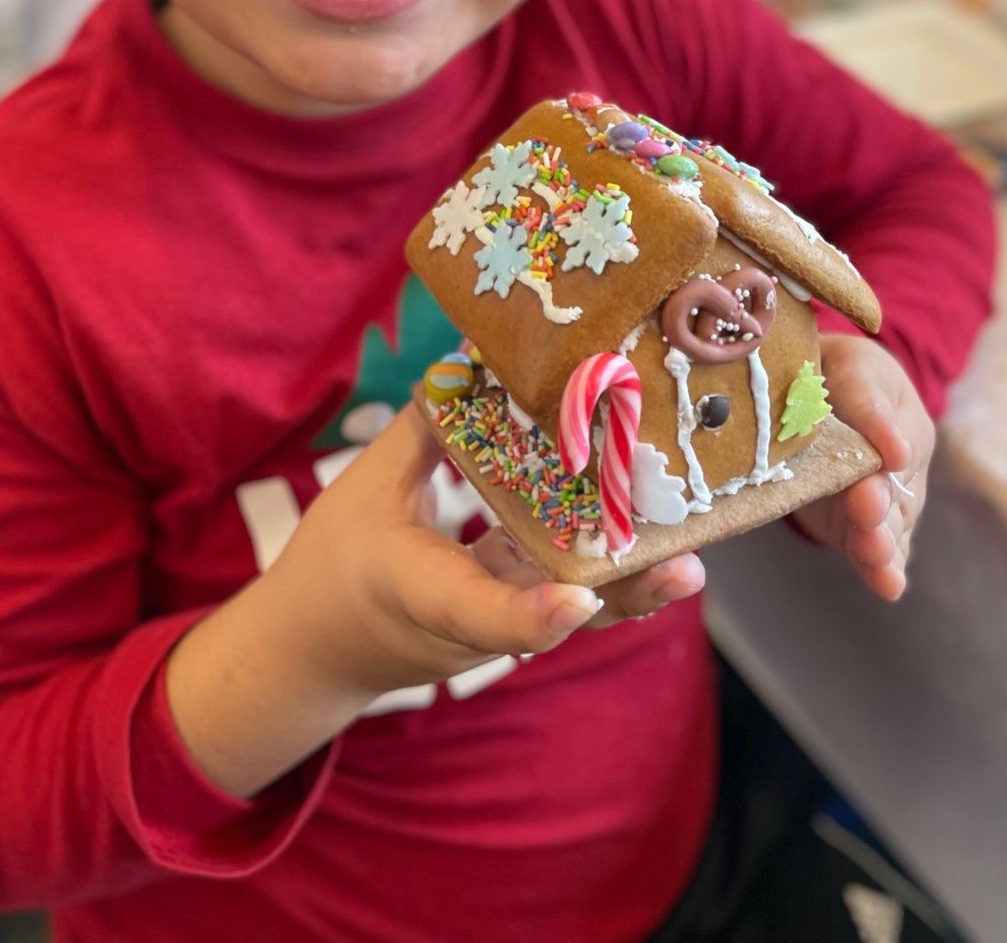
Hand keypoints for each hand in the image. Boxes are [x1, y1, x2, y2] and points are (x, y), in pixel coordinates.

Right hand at [275, 404, 703, 698]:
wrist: (317, 647)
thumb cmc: (336, 561)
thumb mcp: (367, 487)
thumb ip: (426, 429)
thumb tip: (482, 360)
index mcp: (421, 591)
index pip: (479, 613)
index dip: (532, 612)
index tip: (578, 602)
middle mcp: (471, 625)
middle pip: (557, 620)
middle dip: (623, 596)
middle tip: (686, 566)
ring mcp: (496, 630)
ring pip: (572, 613)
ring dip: (630, 587)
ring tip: (690, 558)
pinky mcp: (510, 621)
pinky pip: (562, 595)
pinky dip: (602, 569)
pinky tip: (648, 533)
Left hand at [790, 335, 933, 600]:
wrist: (817, 401)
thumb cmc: (835, 374)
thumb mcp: (848, 366)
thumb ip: (862, 394)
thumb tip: (894, 446)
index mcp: (900, 415)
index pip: (892, 425)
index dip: (886, 438)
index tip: (891, 455)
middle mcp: (901, 464)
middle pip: (893, 485)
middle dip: (878, 500)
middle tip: (866, 506)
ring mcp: (884, 501)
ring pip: (888, 524)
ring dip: (881, 541)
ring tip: (875, 554)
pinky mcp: (859, 528)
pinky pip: (875, 550)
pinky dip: (882, 569)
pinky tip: (887, 585)